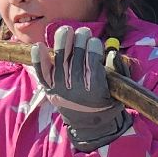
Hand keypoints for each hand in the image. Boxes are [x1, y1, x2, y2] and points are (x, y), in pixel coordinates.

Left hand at [33, 26, 127, 151]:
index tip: (95, 42)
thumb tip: (112, 53)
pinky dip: (39, 59)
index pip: (93, 62)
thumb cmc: (106, 104)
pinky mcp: (49, 89)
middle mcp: (76, 89)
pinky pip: (42, 73)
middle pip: (75, 57)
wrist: (87, 125)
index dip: (94, 47)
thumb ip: (119, 71)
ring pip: (59, 60)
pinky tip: (39, 46)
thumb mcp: (119, 91)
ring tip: (66, 30)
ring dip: (62, 42)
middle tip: (83, 32)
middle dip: (80, 40)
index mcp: (96, 90)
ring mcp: (60, 89)